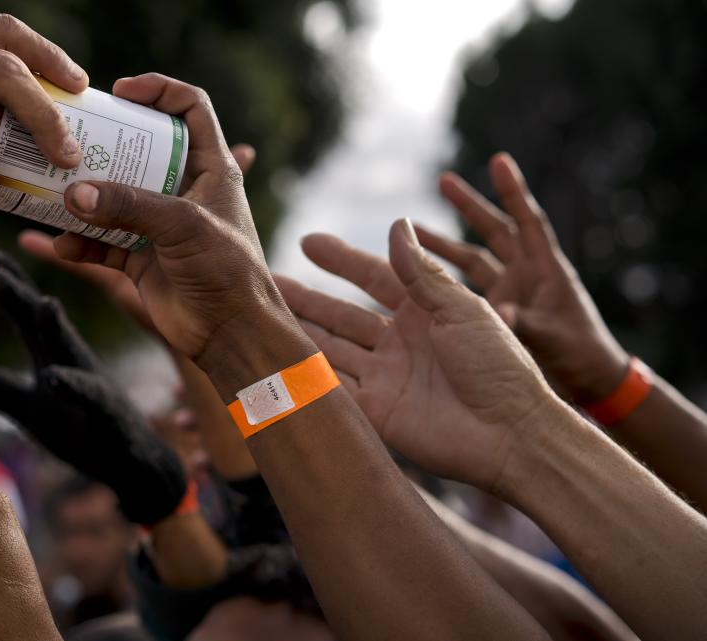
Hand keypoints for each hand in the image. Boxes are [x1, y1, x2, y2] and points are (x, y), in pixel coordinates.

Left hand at [0, 251, 185, 524]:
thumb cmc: (82, 429)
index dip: (12, 291)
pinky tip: (55, 377)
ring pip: (72, 353)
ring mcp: (93, 386)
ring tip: (44, 301)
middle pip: (45, 326)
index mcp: (54, 358)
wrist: (132, 463)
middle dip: (23, 297)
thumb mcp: (30, 409)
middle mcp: (74, 363)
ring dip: (57, 328)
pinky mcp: (107, 414)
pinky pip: (90, 398)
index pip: (29, 320)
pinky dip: (73, 386)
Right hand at [45, 74, 313, 380]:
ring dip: (83, 198)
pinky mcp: (141, 258)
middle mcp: (184, 191)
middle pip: (140, 150)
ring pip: (113, 198)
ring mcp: (159, 225)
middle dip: (104, 146)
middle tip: (71, 140)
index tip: (121, 91)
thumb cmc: (226, 271)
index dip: (160, 91)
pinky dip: (81, 243)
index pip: (191, 110)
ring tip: (54, 195)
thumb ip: (129, 205)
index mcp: (211, 169)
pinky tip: (65, 246)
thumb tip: (73, 194)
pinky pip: (101, 241)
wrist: (230, 334)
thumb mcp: (182, 226)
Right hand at [276, 219, 556, 489]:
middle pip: (343, 315)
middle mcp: (400, 342)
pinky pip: (334, 388)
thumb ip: (423, 273)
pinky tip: (278, 359)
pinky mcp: (377, 411)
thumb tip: (396, 224)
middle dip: (307, 298)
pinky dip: (308, 375)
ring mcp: (386, 377)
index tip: (310, 242)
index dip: (342, 261)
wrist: (510, 434)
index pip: (375, 278)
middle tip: (268, 281)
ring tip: (262, 316)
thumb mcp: (462, 309)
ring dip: (300, 332)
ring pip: (331, 348)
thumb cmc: (498, 366)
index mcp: (426, 312)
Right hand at [418, 153, 628, 401]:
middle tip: (443, 181)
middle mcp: (525, 276)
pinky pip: (462, 291)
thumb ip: (523, 321)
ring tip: (413, 231)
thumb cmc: (579, 357)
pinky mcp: (495, 315)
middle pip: (493, 232)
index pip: (528, 221)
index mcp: (546, 270)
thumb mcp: (550, 336)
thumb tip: (501, 312)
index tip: (499, 161)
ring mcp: (508, 294)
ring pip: (471, 260)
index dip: (513, 191)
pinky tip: (415, 277)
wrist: (585, 386)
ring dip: (444, 245)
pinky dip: (440, 283)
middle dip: (468, 207)